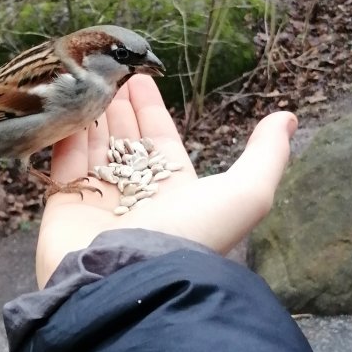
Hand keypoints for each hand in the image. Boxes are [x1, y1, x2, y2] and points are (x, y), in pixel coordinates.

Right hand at [35, 75, 296, 286]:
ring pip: (93, 149)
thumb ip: (266, 155)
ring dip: (92, 116)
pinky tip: (67, 107)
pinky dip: (66, 135)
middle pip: (125, 142)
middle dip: (119, 109)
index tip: (141, 80)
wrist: (131, 279)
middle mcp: (136, 198)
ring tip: (87, 81)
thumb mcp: (246, 194)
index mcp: (175, 194)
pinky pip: (64, 163)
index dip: (151, 112)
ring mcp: (98, 203)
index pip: (159, 143)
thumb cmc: (189, 236)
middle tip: (110, 73)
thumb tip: (288, 118)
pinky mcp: (64, 208)